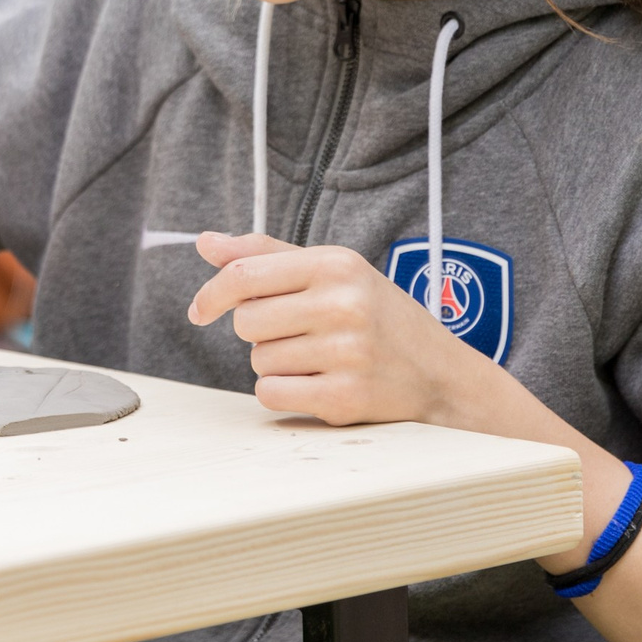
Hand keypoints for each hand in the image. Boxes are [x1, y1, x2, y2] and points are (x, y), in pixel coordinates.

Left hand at [187, 231, 492, 424]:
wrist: (441, 373)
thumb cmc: (376, 314)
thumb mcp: (331, 270)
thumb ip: (266, 254)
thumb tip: (206, 243)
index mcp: (335, 265)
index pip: (244, 275)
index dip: (211, 294)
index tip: (200, 311)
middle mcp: (343, 305)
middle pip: (246, 322)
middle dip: (260, 331)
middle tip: (297, 332)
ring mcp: (346, 354)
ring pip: (259, 360)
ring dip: (277, 363)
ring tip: (319, 357)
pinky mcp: (345, 398)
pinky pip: (271, 394)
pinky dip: (283, 392)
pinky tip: (315, 382)